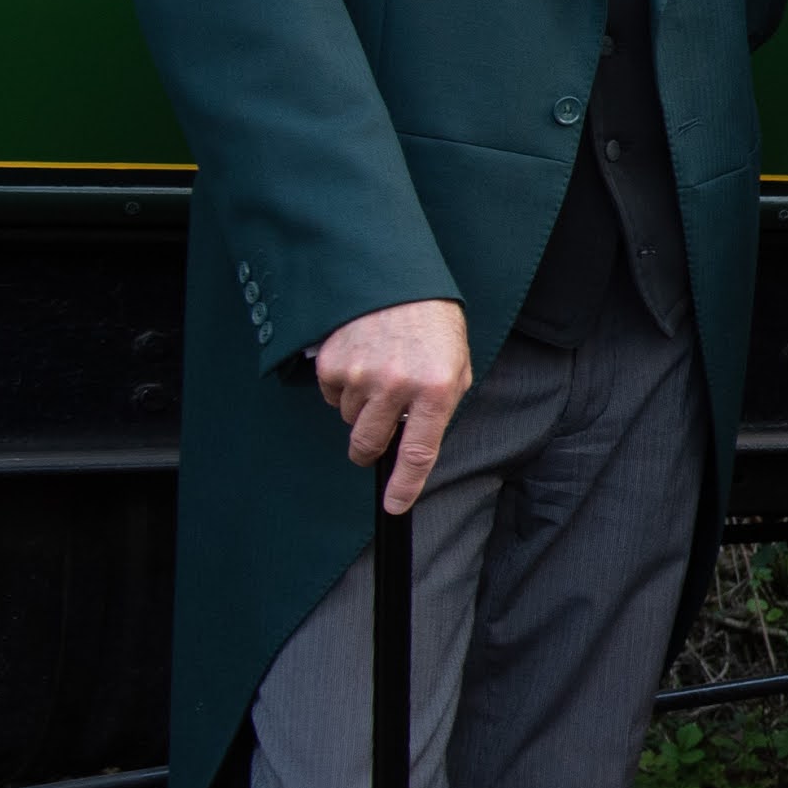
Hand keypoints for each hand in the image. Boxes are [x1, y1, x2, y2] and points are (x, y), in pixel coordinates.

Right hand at [313, 298, 473, 511]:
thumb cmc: (433, 328)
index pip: (418, 452)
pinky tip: (362, 361)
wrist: (397, 282)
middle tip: (376, 436)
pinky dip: (344, 387)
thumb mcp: (455, 367)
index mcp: (436, 389)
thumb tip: (416, 446)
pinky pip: (331, 395)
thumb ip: (439, 408)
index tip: (394, 506)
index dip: (405, 484)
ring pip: (350, 419)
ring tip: (380, 373)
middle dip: (369, 448)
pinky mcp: (332, 363)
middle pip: (369, 443)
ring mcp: (360, 374)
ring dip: (362, 408)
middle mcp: (397, 385)